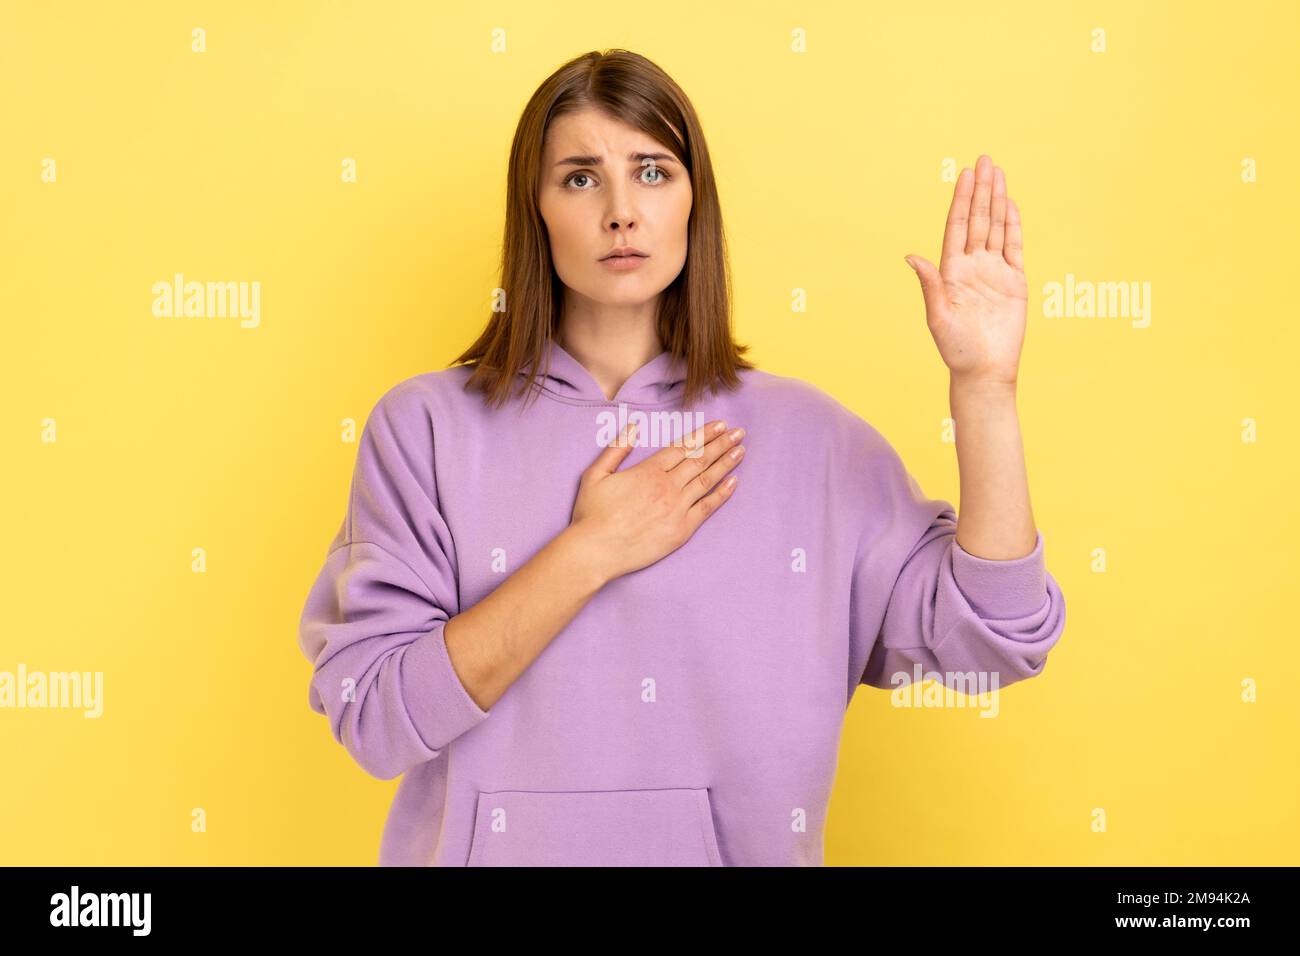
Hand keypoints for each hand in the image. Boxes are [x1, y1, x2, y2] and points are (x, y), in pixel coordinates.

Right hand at [569, 419, 744, 582]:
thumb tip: (632, 426)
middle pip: (700, 459)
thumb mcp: (596, 474)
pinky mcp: (682, 530)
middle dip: (721, 444)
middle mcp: (667, 486)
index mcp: (649, 470)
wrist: (596, 551)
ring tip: (740, 450)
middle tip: (738, 433)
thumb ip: (616, 449)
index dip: (703, 434)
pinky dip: (722, 494)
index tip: (719, 425)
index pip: (683, 446)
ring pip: (707, 480)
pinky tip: (734, 482)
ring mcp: (677, 508)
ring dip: (726, 463)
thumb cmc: (592, 514)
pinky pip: (707, 508)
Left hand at [904, 154, 1027, 389]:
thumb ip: (930, 286)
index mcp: (950, 273)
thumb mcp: (938, 318)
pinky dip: (1012, 225)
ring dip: (996, 201)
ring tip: (998, 173)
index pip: (956, 228)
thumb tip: (911, 257)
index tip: (965, 175)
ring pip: (995, 228)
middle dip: (980, 191)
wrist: (985, 372)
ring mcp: (993, 273)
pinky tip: (1010, 205)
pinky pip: (1014, 247)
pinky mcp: (1014, 282)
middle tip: (984, 159)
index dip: (961, 201)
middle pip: (977, 220)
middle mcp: (971, 267)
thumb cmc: (956, 351)